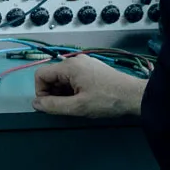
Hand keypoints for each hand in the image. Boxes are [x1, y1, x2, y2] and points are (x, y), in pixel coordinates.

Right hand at [31, 53, 147, 119]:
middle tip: (66, 108)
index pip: (41, 75)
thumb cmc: (106, 100)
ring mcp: (85, 64)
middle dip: (53, 93)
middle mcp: (75, 61)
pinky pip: (74, 78)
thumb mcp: (77, 106)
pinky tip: (84, 99)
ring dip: (64, 93)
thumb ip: (53, 105)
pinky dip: (73, 89)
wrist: (134, 95)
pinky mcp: (93, 69)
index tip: (50, 106)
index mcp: (69, 66)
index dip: (41, 92)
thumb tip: (36, 103)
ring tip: (77, 105)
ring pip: (63, 78)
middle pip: (52, 76)